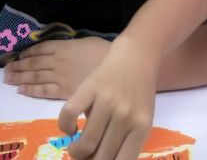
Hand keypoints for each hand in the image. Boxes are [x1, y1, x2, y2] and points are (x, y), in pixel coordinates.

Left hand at [3, 38, 111, 99]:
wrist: (116, 70)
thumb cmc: (105, 53)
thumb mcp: (87, 42)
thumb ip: (72, 47)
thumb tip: (62, 51)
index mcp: (64, 46)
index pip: (40, 49)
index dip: (27, 53)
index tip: (17, 57)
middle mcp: (57, 60)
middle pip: (33, 63)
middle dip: (18, 66)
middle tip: (5, 70)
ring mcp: (59, 76)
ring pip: (34, 76)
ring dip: (19, 77)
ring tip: (7, 79)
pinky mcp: (64, 91)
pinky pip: (43, 90)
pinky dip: (31, 90)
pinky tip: (21, 90)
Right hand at [59, 38, 156, 159]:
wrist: (136, 58)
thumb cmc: (139, 92)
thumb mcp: (142, 119)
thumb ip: (127, 141)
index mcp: (141, 127)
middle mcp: (125, 117)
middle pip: (102, 156)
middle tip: (84, 157)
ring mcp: (107, 102)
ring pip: (85, 143)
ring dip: (75, 151)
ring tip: (75, 148)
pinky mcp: (89, 88)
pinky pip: (68, 115)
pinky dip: (64, 127)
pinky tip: (70, 128)